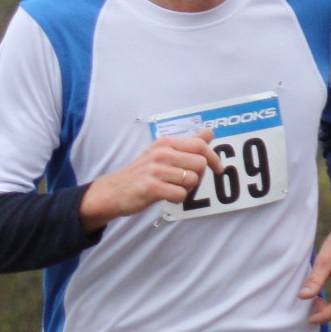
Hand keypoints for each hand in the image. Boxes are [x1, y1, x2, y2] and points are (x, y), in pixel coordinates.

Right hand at [79, 129, 218, 230]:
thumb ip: (187, 144)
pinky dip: (176, 198)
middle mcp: (161, 153)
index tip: (218, 168)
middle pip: (200, 164)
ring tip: (171, 188)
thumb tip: (209, 132)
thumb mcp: (161, 153)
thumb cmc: (140, 173)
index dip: (213, 158)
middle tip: (184, 182)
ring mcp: (155, 170)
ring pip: (192, 180)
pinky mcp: (151, 187)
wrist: (112, 191)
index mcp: (165, 143)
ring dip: (186, 189)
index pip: (200, 145)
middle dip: (197, 176)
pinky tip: (165, 196)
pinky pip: (180, 194)